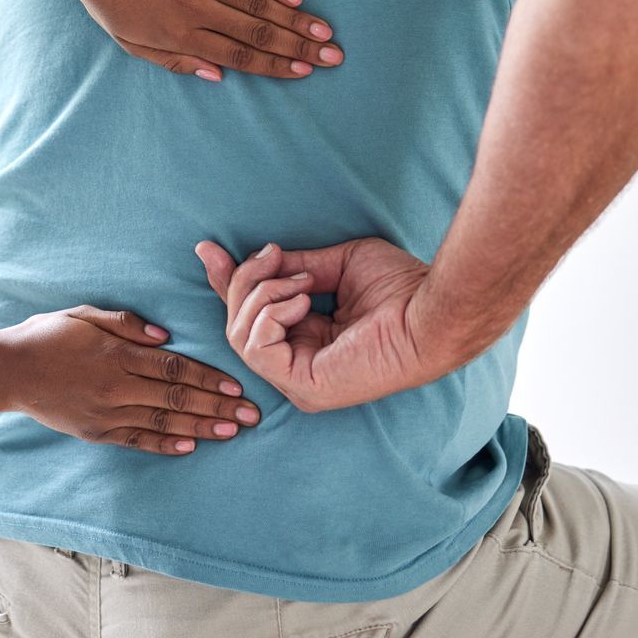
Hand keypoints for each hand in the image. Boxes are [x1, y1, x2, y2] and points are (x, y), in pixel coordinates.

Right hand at [0, 305, 262, 455]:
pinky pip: (137, 440)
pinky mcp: (96, 432)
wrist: (8, 370)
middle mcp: (116, 386)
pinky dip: (165, 444)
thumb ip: (126, 324)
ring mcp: (107, 412)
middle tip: (252, 416)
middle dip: (218, 407)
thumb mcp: (85, 314)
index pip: (174, 368)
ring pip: (163, 422)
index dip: (209, 377)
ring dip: (201, 427)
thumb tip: (165, 336)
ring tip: (232, 432)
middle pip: (177, 397)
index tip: (238, 386)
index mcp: (116, 354)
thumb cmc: (47, 335)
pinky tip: (190, 446)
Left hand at [38, 0, 342, 80]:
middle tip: (333, 57)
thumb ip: (178, 63)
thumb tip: (220, 75)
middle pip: (257, 31)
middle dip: (298, 46)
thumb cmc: (114, 7)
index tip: (305, 72)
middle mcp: (196, 7)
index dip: (275, 65)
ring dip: (296, 19)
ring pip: (257, 2)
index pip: (239, 54)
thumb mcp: (135, 46)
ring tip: (325, 31)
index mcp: (180, 35)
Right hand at [195, 238, 452, 411]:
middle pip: (236, 323)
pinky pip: (256, 348)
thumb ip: (293, 268)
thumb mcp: (334, 265)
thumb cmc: (398, 288)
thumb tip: (254, 255)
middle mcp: (299, 365)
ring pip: (240, 335)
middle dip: (243, 281)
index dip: (226, 283)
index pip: (250, 317)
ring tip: (302, 284)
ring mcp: (299, 382)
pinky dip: (270, 315)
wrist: (429, 308)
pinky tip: (303, 303)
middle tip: (272, 255)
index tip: (208, 249)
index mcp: (308, 341)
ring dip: (262, 295)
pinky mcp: (303, 387)